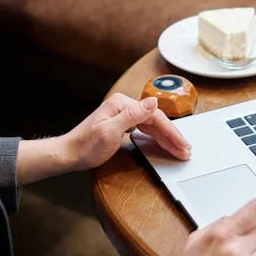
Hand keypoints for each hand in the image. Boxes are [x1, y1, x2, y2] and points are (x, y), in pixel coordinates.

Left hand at [63, 92, 190, 170]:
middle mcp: (124, 106)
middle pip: (155, 121)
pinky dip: (156, 138)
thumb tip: (153, 102)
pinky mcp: (122, 123)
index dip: (171, 132)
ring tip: (180, 149)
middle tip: (186, 150)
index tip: (182, 145)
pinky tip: (164, 143)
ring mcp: (123, 114)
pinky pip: (145, 129)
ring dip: (166, 138)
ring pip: (152, 126)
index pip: (154, 116)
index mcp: (122, 104)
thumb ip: (132, 116)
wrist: (69, 154)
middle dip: (172, 136)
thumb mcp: (110, 132)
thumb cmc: (85, 146)